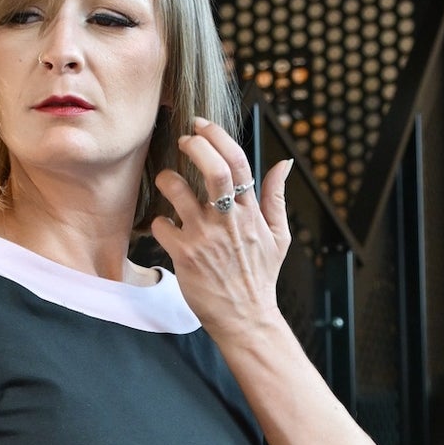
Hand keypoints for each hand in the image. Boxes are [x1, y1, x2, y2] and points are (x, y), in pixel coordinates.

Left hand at [148, 117, 290, 343]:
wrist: (245, 319)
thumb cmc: (259, 277)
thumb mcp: (279, 236)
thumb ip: (276, 197)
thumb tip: (284, 164)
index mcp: (251, 213)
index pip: (237, 162)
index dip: (217, 136)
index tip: (201, 125)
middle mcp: (228, 221)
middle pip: (212, 170)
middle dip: (194, 146)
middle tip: (183, 139)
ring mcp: (205, 238)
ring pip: (178, 191)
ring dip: (167, 179)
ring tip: (168, 182)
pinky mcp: (185, 256)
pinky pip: (162, 226)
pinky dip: (158, 221)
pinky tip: (165, 227)